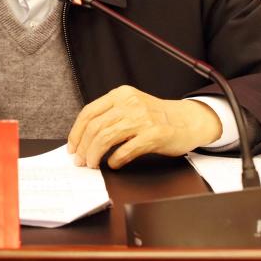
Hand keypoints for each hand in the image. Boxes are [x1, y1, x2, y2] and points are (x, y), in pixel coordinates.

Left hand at [66, 85, 222, 168]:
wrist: (188, 120)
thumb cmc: (157, 117)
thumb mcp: (132, 107)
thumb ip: (111, 116)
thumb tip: (83, 138)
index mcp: (121, 95)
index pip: (89, 112)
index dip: (76, 132)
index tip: (72, 147)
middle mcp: (130, 104)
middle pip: (95, 126)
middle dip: (83, 147)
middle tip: (80, 161)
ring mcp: (143, 118)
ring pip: (106, 137)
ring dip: (95, 155)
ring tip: (92, 165)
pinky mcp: (154, 134)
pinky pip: (126, 150)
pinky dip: (115, 160)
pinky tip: (114, 164)